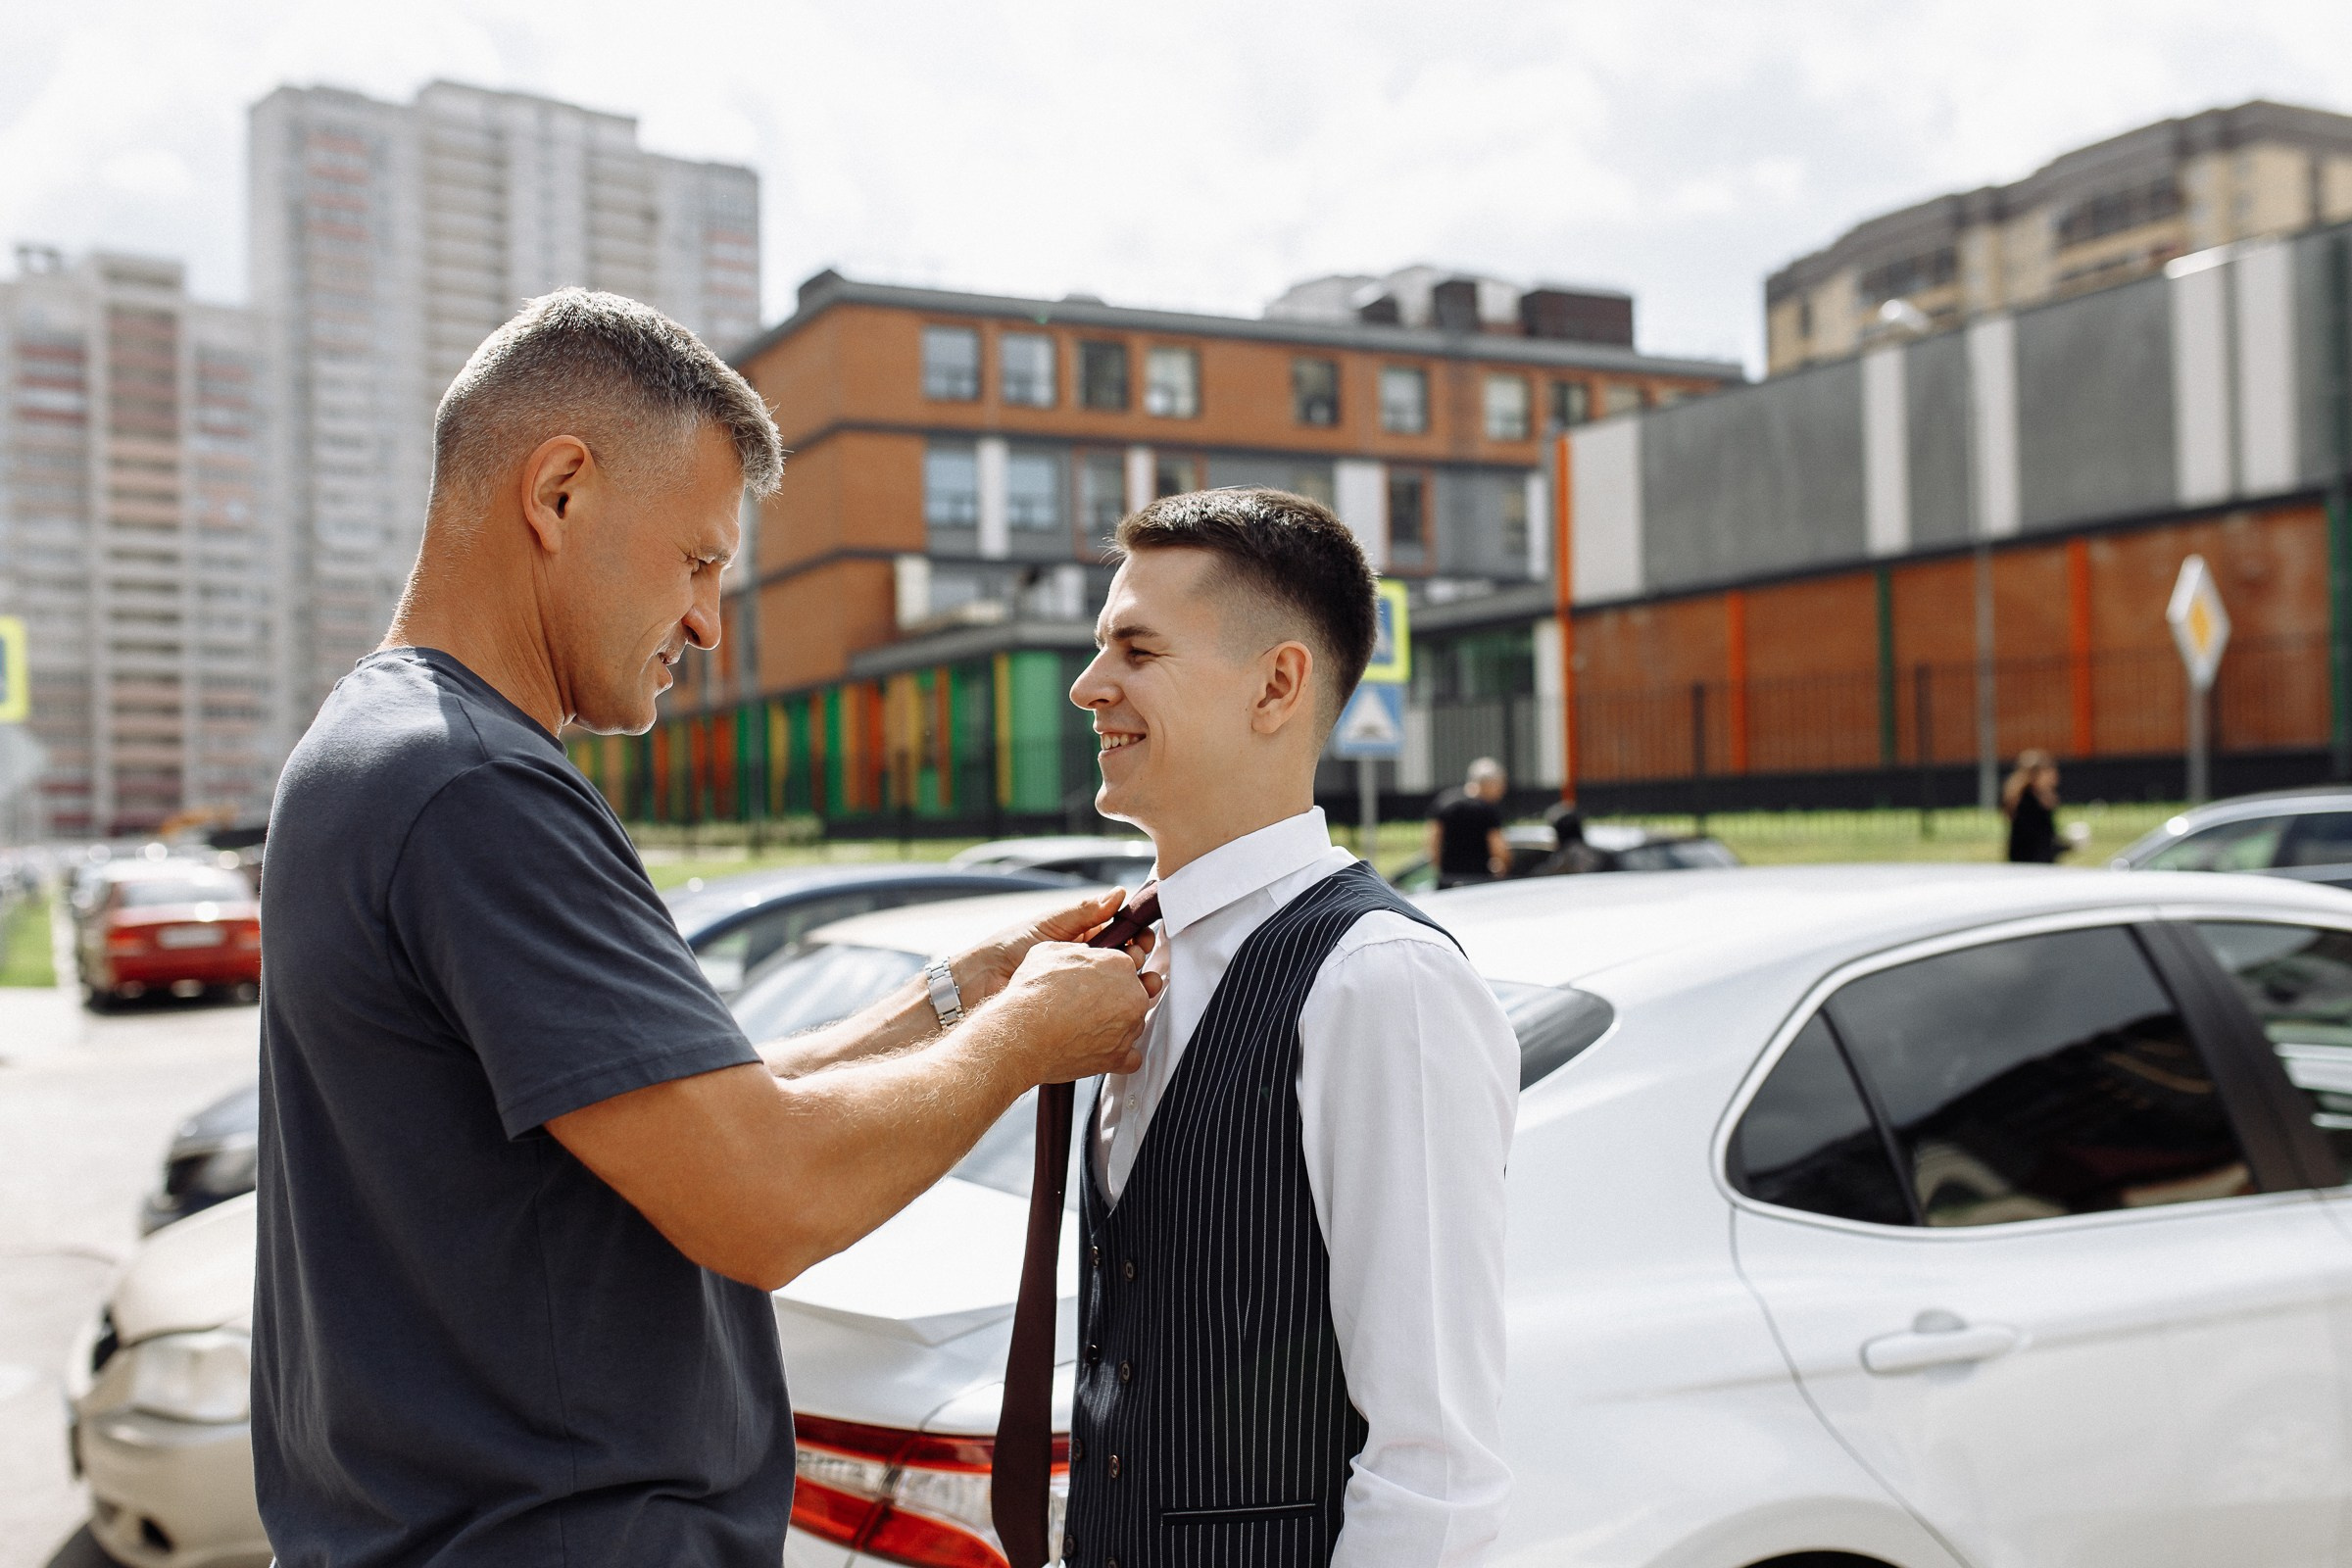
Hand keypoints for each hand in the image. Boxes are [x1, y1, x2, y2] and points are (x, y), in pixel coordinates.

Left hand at [950, 888, 1156, 1007]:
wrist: (982, 982)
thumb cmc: (1009, 947)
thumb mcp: (1051, 924)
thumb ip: (1085, 911)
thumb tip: (1118, 894)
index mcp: (1081, 937)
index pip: (1120, 932)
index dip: (1135, 933)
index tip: (1142, 934)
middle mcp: (1085, 961)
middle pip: (1124, 959)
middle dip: (1137, 957)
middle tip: (1135, 956)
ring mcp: (1082, 986)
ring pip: (1119, 983)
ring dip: (1133, 981)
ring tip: (1136, 978)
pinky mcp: (1078, 1009)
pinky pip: (1104, 1005)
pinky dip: (1117, 1003)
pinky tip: (1122, 1000)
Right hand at [990, 939, 1157, 1082]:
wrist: (1021, 1033)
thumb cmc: (1032, 994)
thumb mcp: (1049, 951)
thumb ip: (1076, 951)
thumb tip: (1080, 955)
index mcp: (1118, 964)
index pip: (1126, 965)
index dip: (1108, 974)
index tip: (1097, 981)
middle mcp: (1131, 994)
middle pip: (1135, 994)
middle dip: (1117, 998)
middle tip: (1092, 1004)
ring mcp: (1128, 1027)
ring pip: (1133, 1024)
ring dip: (1116, 1026)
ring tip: (1086, 1028)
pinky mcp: (1119, 1056)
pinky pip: (1131, 1057)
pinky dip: (1119, 1056)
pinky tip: (1101, 1050)